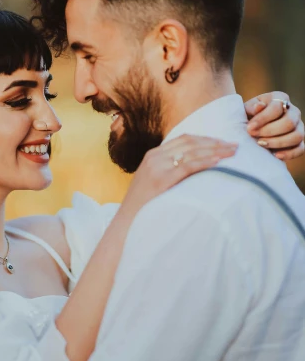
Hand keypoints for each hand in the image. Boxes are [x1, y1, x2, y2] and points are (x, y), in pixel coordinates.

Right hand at [123, 135, 237, 211]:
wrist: (127, 221)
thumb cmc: (144, 206)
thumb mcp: (154, 182)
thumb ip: (168, 171)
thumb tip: (193, 169)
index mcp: (153, 154)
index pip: (184, 139)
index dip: (206, 139)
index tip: (222, 142)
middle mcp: (154, 156)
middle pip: (190, 142)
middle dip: (215, 142)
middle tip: (234, 146)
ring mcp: (157, 166)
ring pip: (192, 151)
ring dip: (215, 150)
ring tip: (231, 152)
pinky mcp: (161, 179)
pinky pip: (188, 166)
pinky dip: (205, 162)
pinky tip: (218, 162)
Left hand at [245, 92, 303, 160]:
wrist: (251, 129)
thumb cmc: (248, 116)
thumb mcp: (246, 109)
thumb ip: (251, 108)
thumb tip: (259, 106)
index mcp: (280, 98)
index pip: (277, 108)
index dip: (263, 119)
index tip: (249, 128)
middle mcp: (293, 111)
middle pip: (289, 122)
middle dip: (270, 131)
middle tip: (253, 136)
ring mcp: (299, 127)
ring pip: (297, 136)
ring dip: (278, 142)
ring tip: (261, 144)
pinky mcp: (299, 141)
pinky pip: (300, 149)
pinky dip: (289, 153)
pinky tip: (275, 155)